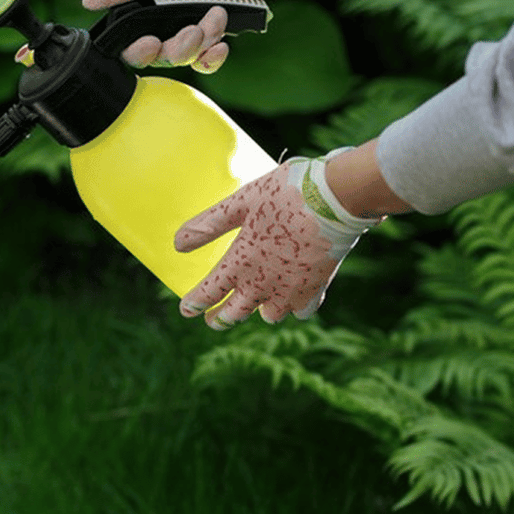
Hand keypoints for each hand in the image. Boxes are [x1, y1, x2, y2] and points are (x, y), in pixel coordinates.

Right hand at [82, 0, 294, 72]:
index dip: (136, 50)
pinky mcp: (211, 38)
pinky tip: (222, 44)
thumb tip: (87, 1)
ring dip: (201, 42)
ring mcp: (186, 31)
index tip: (151, 42)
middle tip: (194, 28)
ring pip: (183, 59)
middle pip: (157, 56)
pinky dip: (213, 58)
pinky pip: (205, 63)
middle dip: (177, 47)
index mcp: (143, 7)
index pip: (127, 44)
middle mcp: (161, 22)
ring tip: (216, 15)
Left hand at [175, 151, 380, 328]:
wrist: (336, 198)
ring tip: (255, 307)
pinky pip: (302, 309)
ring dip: (259, 312)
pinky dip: (294, 308)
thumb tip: (177, 245)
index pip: (210, 290)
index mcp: (241, 262)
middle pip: (236, 312)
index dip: (195, 303)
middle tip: (212, 321)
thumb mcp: (240, 202)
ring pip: (270, 315)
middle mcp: (264, 282)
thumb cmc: (285, 193)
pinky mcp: (317, 286)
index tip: (186, 310)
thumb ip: (208, 225)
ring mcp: (291, 289)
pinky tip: (292, 301)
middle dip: (221, 318)